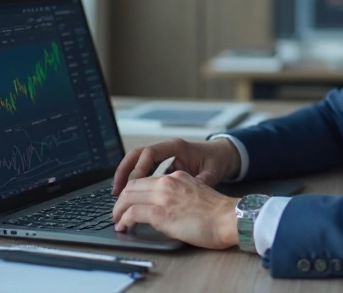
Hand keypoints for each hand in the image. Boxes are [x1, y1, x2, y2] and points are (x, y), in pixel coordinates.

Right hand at [112, 138, 240, 195]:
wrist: (225, 155)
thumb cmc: (218, 161)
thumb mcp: (212, 173)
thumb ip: (198, 183)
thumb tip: (186, 195)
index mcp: (177, 146)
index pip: (149, 154)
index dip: (138, 169)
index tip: (132, 186)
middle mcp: (168, 148)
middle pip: (137, 154)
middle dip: (124, 171)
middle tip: (117, 190)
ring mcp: (165, 154)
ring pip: (138, 161)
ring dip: (127, 175)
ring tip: (118, 193)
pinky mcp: (165, 163)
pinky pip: (145, 168)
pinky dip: (136, 179)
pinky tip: (131, 193)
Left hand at [113, 170, 239, 248]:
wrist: (229, 218)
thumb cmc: (218, 213)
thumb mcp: (196, 194)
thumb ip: (179, 195)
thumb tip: (166, 208)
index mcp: (176, 177)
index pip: (144, 179)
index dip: (131, 191)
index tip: (127, 201)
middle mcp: (167, 183)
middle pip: (132, 186)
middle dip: (120, 200)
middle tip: (117, 212)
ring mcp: (163, 197)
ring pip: (128, 197)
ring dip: (118, 210)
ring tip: (117, 220)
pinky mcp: (161, 213)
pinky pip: (132, 213)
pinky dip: (123, 220)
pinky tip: (123, 226)